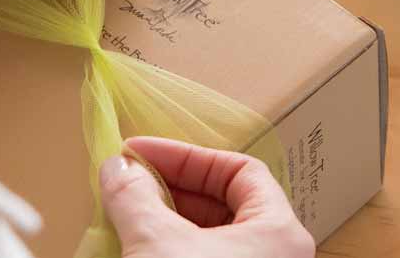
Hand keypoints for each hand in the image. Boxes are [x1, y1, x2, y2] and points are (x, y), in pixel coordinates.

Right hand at [100, 137, 315, 257]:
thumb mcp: (156, 242)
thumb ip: (135, 196)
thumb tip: (118, 167)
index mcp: (281, 232)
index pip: (240, 170)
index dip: (187, 156)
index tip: (142, 152)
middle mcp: (277, 255)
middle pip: (225, 202)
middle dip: (172, 187)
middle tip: (130, 178)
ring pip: (213, 235)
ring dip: (169, 218)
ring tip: (128, 210)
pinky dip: (174, 248)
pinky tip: (139, 245)